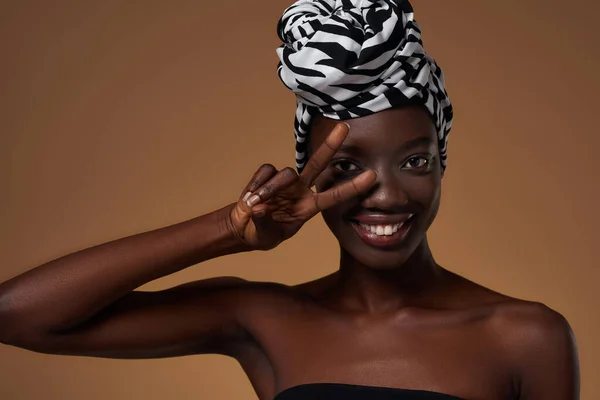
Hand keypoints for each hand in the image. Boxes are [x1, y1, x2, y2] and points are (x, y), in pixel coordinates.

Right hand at [228, 123, 376, 249]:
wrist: (243, 228)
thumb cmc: (262, 234)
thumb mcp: (266, 235)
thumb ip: (264, 222)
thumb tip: (259, 208)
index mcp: (308, 208)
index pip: (334, 196)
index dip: (353, 186)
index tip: (372, 176)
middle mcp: (301, 190)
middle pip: (318, 163)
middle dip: (331, 145)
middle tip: (345, 126)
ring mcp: (285, 181)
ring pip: (285, 174)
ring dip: (270, 189)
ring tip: (254, 204)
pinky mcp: (268, 174)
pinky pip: (266, 171)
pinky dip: (256, 184)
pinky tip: (250, 196)